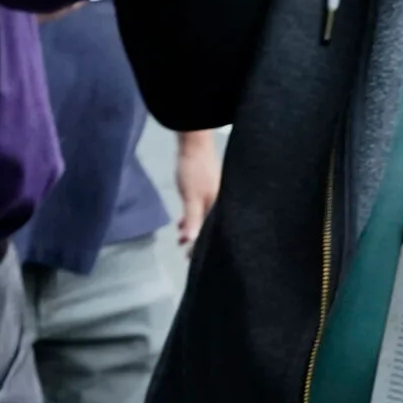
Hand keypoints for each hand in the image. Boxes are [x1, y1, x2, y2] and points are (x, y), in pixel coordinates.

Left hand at [174, 128, 222, 249]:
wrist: (193, 142)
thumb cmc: (194, 170)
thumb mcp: (191, 197)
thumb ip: (192, 219)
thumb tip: (191, 242)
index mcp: (222, 207)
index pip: (215, 234)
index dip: (204, 247)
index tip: (192, 260)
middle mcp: (223, 203)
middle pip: (212, 228)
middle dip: (200, 241)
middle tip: (186, 253)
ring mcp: (216, 196)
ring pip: (206, 219)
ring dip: (194, 229)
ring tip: (180, 240)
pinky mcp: (209, 190)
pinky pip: (203, 210)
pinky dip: (193, 218)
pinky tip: (182, 221)